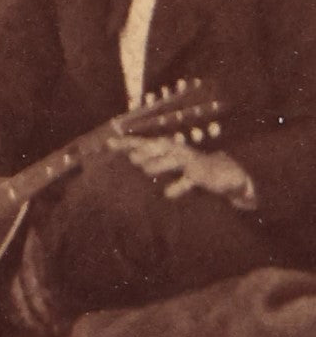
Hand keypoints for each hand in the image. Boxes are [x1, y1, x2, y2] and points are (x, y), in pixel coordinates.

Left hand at [110, 137, 253, 203]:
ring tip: (146, 170)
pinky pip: (188, 180)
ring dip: (158, 164)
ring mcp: (190, 161)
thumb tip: (130, 158)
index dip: (126, 142)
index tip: (108, 143)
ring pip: (171, 160)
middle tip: (132, 159)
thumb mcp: (172, 164)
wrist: (227, 173)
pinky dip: (178, 187)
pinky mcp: (201, 174)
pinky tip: (168, 194)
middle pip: (156, 148)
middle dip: (143, 151)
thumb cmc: (191, 168)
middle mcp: (176, 150)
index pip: (143, 142)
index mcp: (167, 148)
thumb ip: (152, 162)